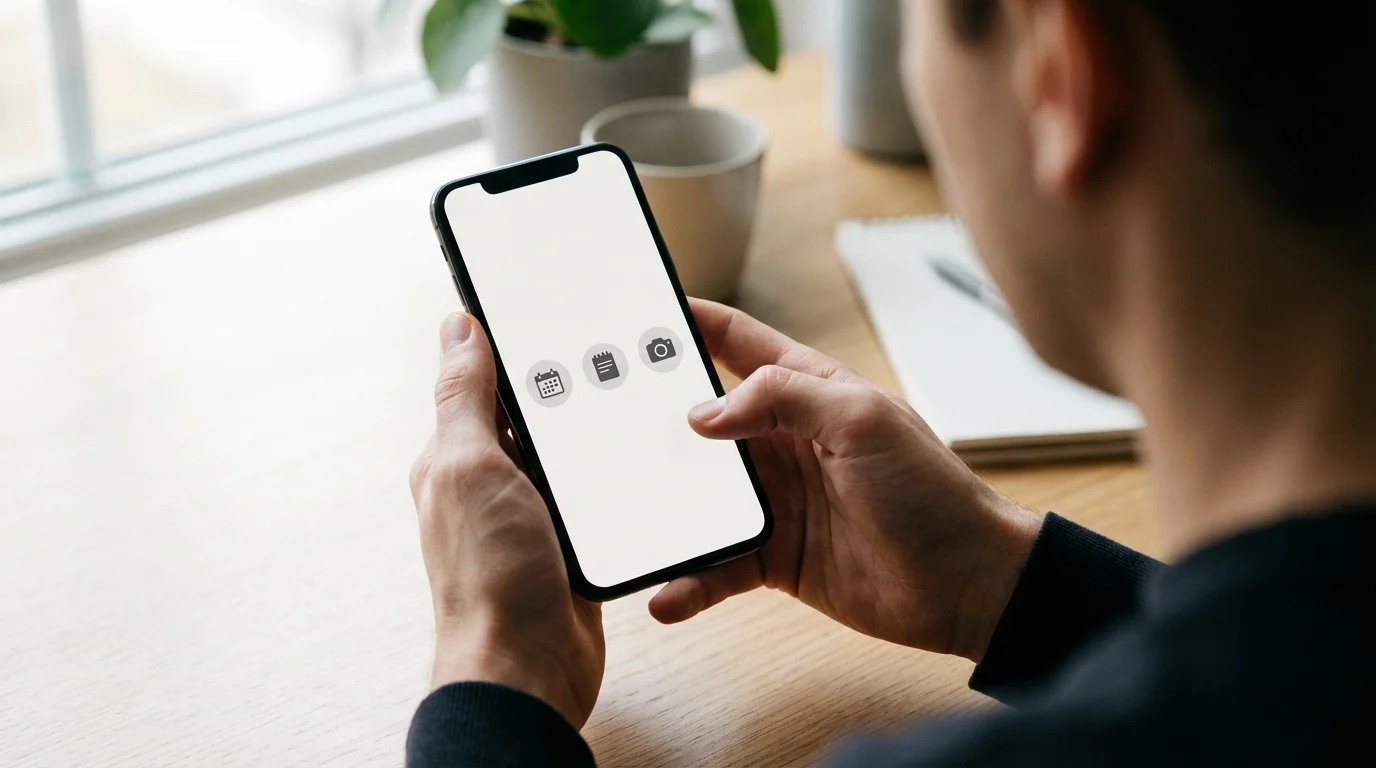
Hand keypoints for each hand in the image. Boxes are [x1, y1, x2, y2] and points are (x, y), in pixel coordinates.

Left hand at [409, 313, 603, 727]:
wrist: (528, 666)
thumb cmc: (489, 575)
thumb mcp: (469, 468)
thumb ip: (463, 397)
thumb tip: (455, 326)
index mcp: (457, 455)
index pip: (484, 380)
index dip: (514, 343)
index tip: (553, 307)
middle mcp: (491, 481)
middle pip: (535, 412)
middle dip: (568, 385)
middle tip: (611, 352)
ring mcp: (532, 514)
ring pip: (571, 452)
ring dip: (596, 432)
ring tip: (634, 400)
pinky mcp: (570, 544)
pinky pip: (595, 495)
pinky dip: (614, 479)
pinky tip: (640, 463)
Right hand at [649, 300, 1040, 661]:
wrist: (967, 584)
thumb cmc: (932, 491)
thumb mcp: (862, 421)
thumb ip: (783, 398)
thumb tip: (705, 411)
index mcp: (807, 391)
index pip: (735, 341)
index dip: (688, 322)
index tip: (635, 313)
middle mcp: (782, 441)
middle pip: (699, 422)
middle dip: (650, 420)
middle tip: (596, 422)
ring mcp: (776, 500)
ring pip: (697, 496)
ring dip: (662, 507)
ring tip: (621, 516)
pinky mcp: (773, 556)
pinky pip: (716, 565)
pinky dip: (689, 579)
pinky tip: (666, 593)